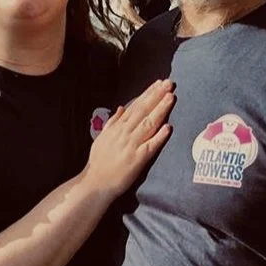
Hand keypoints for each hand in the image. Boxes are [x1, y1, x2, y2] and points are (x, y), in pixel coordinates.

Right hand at [84, 79, 174, 197]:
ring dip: (160, 110)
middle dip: (156, 95)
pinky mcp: (137, 159)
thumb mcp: (102, 138)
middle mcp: (125, 133)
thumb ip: (113, 122)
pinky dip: (159, 136)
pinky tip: (168, 127)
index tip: (158, 83)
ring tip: (170, 97)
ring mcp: (131, 145)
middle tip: (169, 83)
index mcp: (118, 128)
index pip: (135, 106)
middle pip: (143, 111)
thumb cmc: (99, 162)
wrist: (95, 183)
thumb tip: (121, 108)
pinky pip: (150, 146)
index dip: (148, 94)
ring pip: (148, 124)